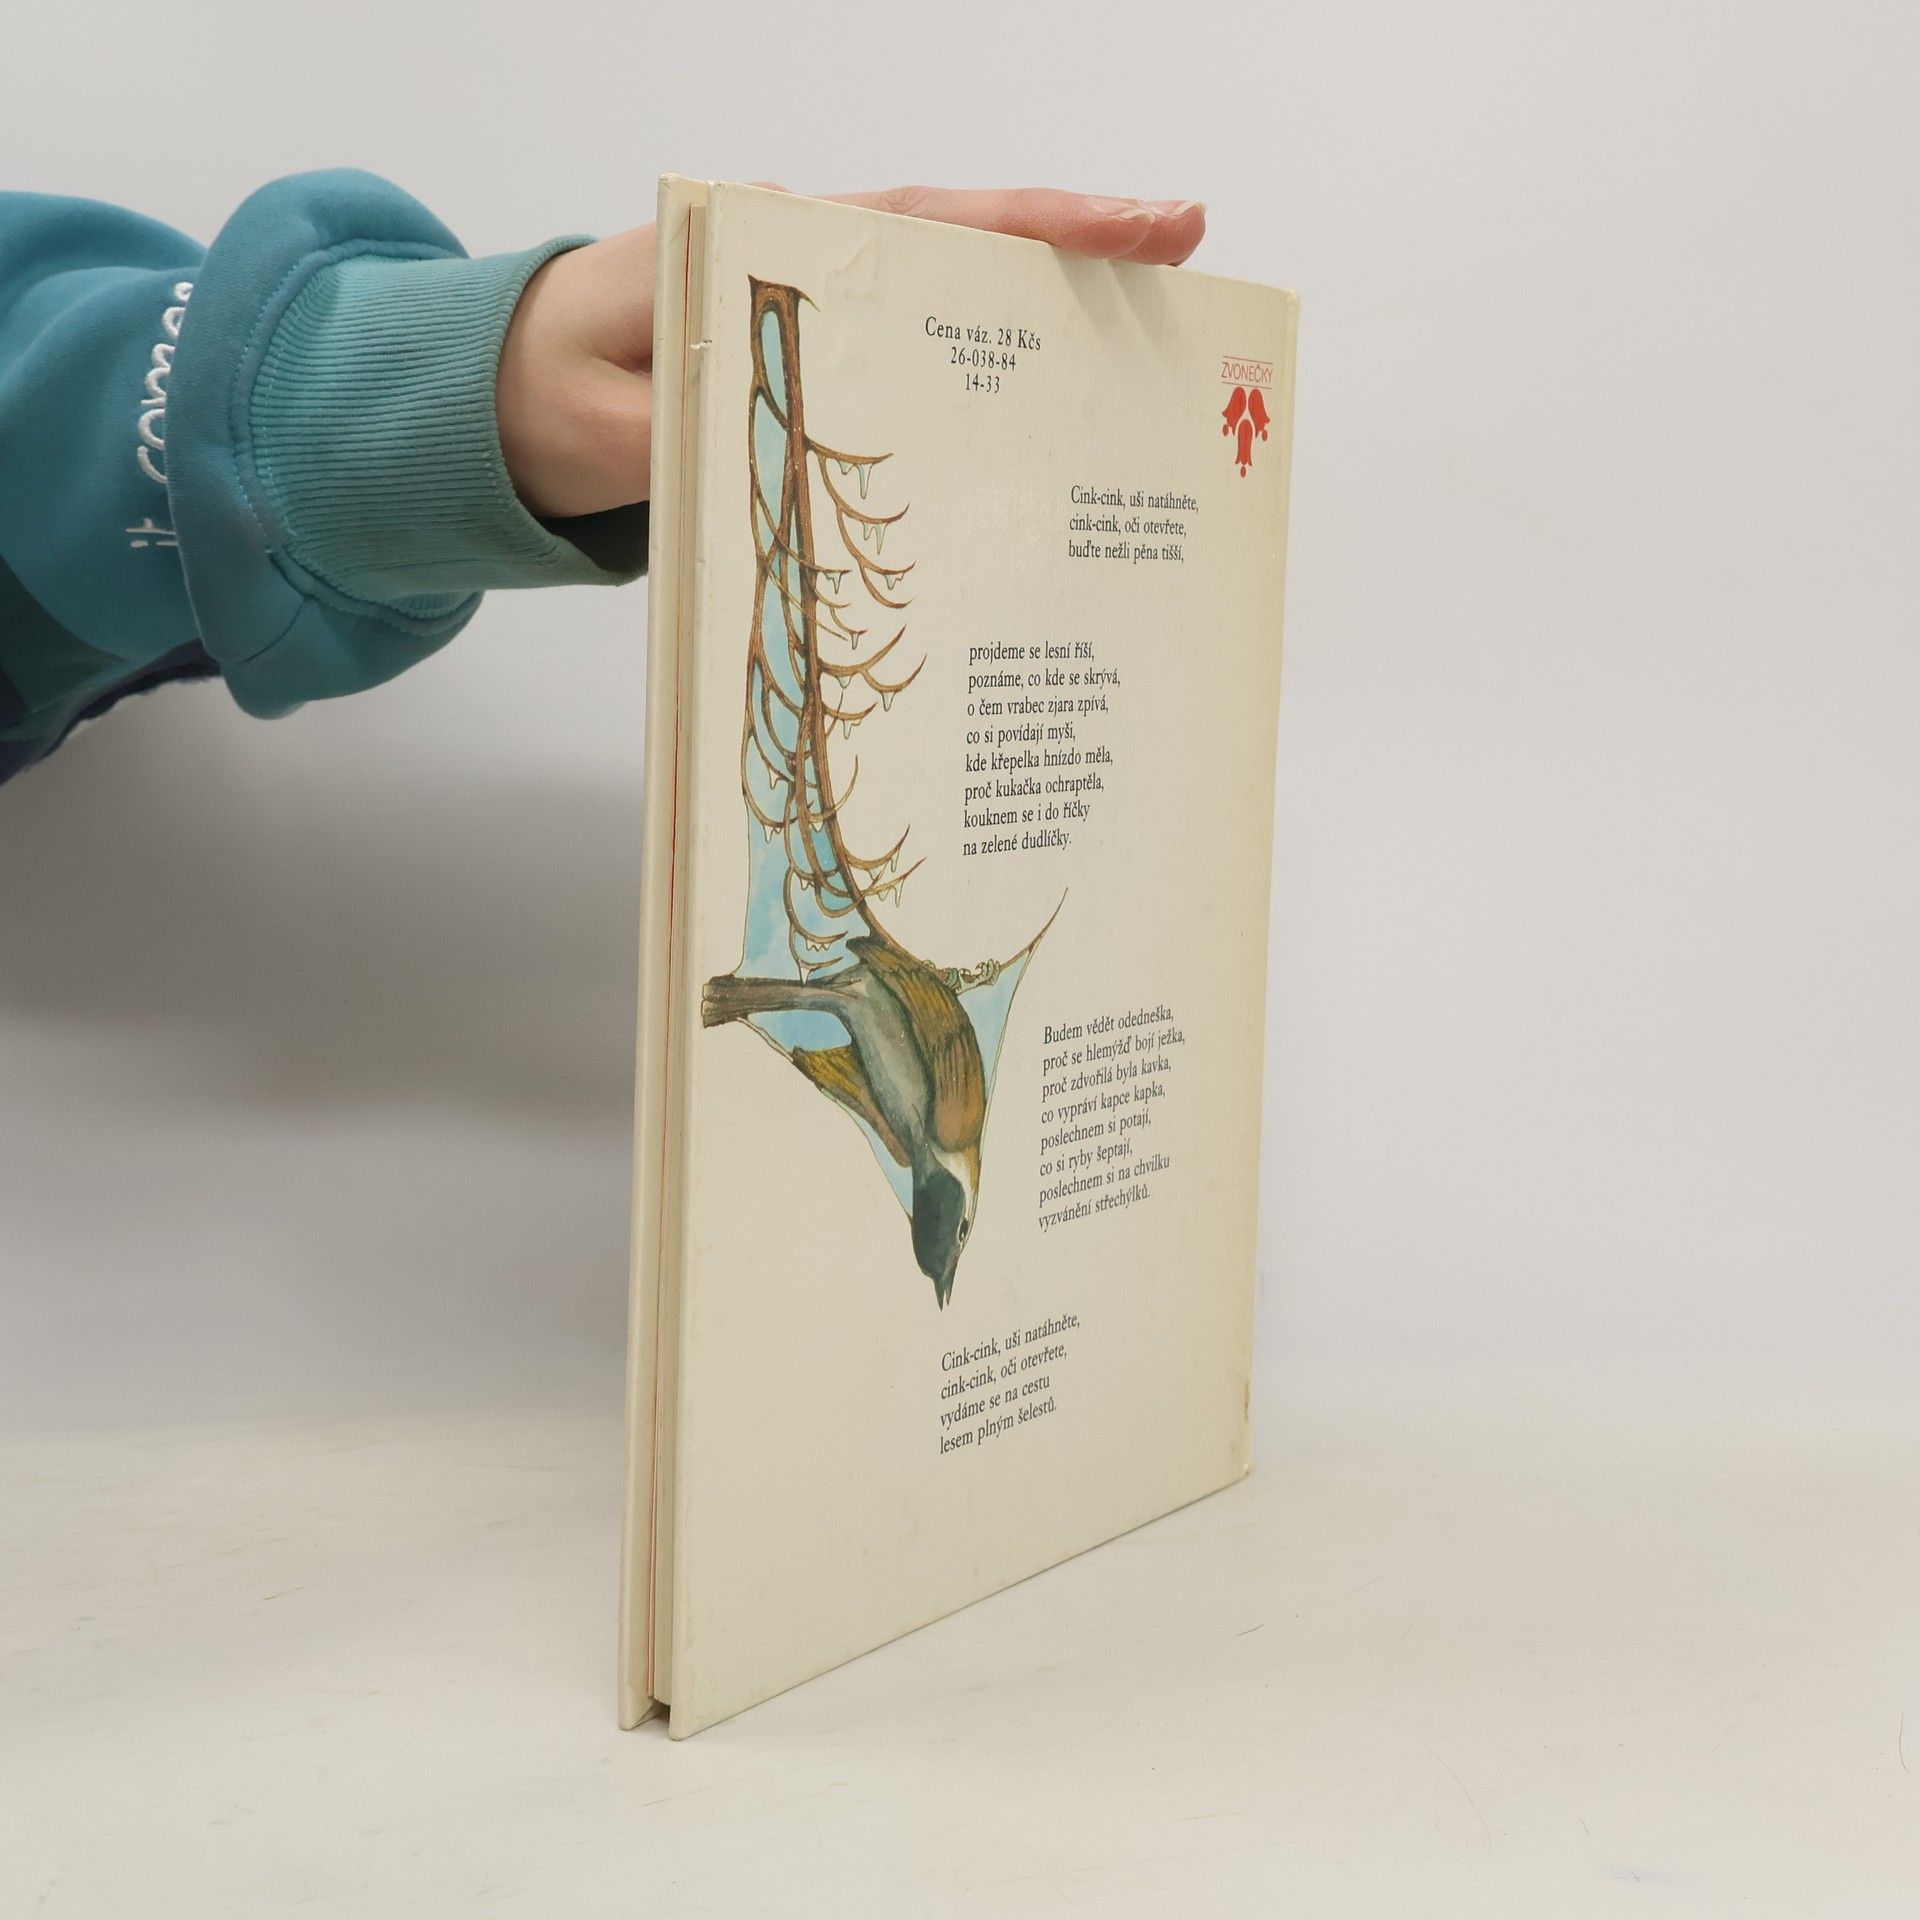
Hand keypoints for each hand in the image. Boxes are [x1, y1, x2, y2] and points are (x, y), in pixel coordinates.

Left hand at [495, 187, 1205, 521]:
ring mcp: (814, 319)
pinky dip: (979, 381)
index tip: (1140, 221)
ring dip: (1040, 319)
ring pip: (947, 306)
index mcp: (762, 248)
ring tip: (1145, 337)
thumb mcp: (599, 421)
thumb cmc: (540, 391)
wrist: (494, 400)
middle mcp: (803, 268)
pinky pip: (912, 368)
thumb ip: (681, 433)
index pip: (920, 223)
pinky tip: (1040, 412)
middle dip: (1074, 253)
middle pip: (960, 248)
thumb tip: (769, 434)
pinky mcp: (812, 373)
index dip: (1033, 225)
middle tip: (1188, 257)